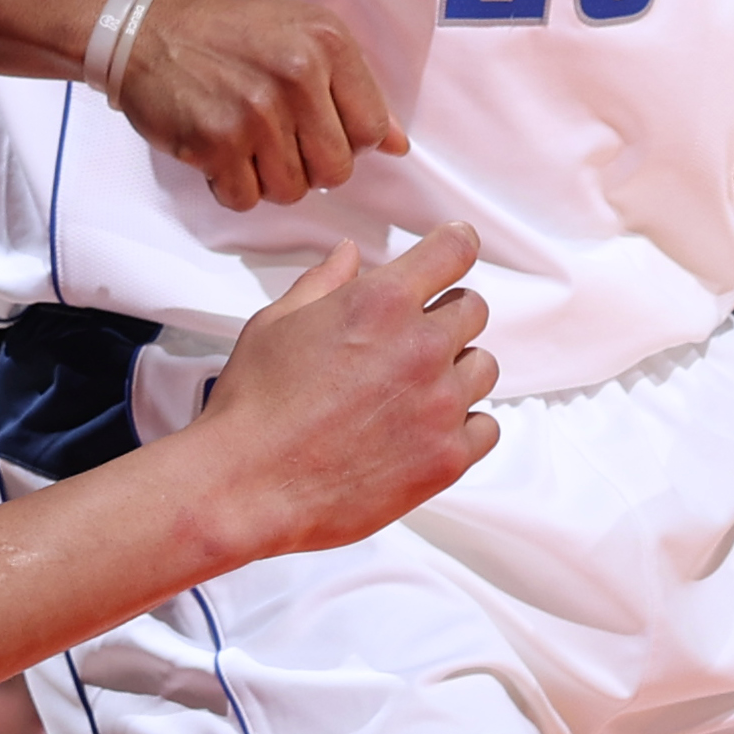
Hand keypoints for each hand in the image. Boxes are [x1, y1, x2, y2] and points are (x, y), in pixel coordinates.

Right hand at [116, 0, 402, 210]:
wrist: (148, 33)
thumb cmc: (231, 37)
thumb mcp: (303, 36)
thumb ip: (355, 88)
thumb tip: (397, 146)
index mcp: (327, 44)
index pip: (371, 129)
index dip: (346, 140)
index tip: (317, 128)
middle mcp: (296, 75)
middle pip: (336, 170)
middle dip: (310, 167)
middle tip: (280, 142)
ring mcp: (255, 113)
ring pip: (292, 191)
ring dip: (269, 180)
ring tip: (246, 144)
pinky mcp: (215, 143)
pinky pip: (245, 199)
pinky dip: (231, 187)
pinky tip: (219, 154)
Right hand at [185, 224, 498, 561]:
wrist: (248, 486)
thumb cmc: (254, 407)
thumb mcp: (276, 324)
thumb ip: (323, 283)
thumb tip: (349, 256)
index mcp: (380, 302)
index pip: (454, 250)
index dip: (455, 246)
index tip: (455, 251)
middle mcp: (421, 347)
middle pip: (473, 309)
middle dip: (444, 316)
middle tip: (407, 341)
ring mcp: (440, 404)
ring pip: (483, 367)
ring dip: (455, 371)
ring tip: (411, 391)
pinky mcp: (447, 457)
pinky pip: (486, 427)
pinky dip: (462, 426)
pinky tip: (424, 429)